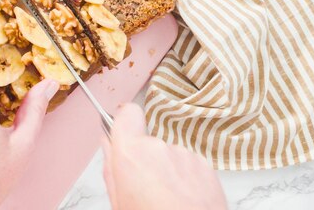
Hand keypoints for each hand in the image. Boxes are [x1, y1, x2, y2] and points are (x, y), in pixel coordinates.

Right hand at [103, 104, 226, 209]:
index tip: (121, 126)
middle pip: (147, 142)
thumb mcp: (119, 201)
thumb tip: (107, 144)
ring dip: (166, 171)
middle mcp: (160, 148)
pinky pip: (188, 165)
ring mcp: (185, 156)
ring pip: (169, 155)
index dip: (123, 118)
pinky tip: (182, 200)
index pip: (127, 113)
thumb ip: (111, 167)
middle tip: (144, 188)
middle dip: (145, 160)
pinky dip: (184, 179)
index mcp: (133, 154)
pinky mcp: (206, 166)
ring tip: (166, 200)